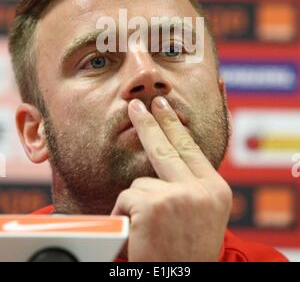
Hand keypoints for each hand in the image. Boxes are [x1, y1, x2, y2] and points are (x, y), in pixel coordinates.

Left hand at [111, 97, 232, 261]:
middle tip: (135, 105)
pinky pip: (126, 199)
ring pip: (140, 183)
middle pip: (166, 147)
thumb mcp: (203, 217)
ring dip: (137, 206)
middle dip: (148, 123)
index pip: (190, 148)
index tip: (162, 106)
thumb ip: (191, 187)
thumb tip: (169, 158)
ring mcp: (179, 196)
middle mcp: (202, 190)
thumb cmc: (187, 254)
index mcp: (217, 191)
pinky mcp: (155, 206)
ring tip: (149, 233)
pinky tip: (139, 236)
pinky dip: (125, 216)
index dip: (172, 125)